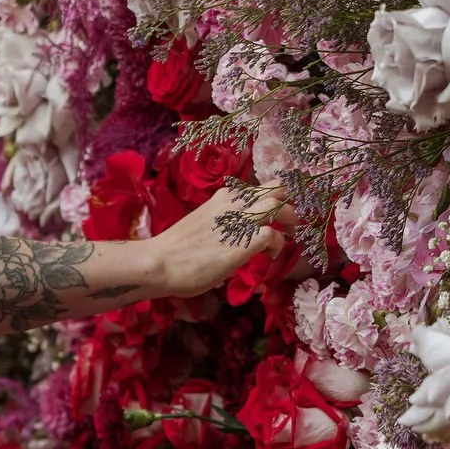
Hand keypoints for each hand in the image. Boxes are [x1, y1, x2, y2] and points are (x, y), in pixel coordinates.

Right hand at [151, 182, 293, 298]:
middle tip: (291, 222)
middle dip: (289, 203)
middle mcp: (233, 203)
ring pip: (278, 207)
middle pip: (275, 190)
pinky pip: (274, 235)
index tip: (282, 207)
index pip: (258, 187)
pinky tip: (270, 256)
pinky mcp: (243, 242)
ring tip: (288, 236)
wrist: (159, 262)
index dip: (276, 194)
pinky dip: (278, 245)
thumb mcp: (202, 225)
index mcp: (222, 198)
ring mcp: (239, 221)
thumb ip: (221, 223)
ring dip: (289, 221)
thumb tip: (233, 235)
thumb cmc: (175, 250)